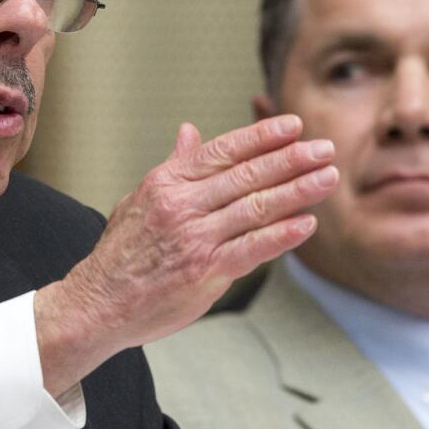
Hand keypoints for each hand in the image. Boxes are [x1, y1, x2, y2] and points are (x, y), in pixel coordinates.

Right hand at [34, 114, 336, 395]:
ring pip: (256, 208)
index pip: (222, 152)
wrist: (100, 302)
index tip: (293, 126)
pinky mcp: (205, 271)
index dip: (260, 137)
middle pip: (246, 175)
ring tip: (328, 178)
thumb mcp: (139, 199)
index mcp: (166, 183)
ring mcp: (194, 238)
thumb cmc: (121, 252)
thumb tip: (189, 132)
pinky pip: (252, 249)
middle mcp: (181, 206)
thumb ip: (172, 167)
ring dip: (298, 191)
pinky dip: (282, 235)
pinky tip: (307, 224)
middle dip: (291, 159)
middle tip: (325, 148)